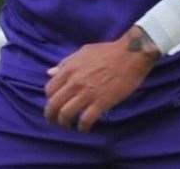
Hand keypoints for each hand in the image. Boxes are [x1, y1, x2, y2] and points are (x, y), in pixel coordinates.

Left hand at [43, 26, 159, 131]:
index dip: (50, 99)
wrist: (130, 55)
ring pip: (66, 114)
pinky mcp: (101, 102)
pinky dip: (82, 127)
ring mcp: (87, 93)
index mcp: (69, 68)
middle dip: (51, 116)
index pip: (49, 89)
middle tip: (55, 121)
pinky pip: (85, 120)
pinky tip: (84, 127)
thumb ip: (66, 63)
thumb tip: (50, 72)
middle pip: (54, 104)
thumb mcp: (83, 52)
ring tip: (68, 126)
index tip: (54, 104)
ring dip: (64, 123)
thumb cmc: (107, 51)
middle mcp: (75, 82)